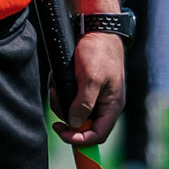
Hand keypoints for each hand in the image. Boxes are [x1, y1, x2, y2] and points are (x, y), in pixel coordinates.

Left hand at [53, 31, 124, 146]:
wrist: (95, 30)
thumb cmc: (98, 52)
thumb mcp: (91, 78)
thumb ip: (84, 103)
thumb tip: (76, 124)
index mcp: (112, 106)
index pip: (98, 135)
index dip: (80, 139)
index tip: (62, 132)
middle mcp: (103, 105)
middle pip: (82, 125)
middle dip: (65, 114)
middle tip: (56, 97)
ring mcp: (93, 97)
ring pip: (72, 112)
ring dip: (60, 100)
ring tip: (56, 85)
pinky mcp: (83, 88)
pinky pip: (68, 98)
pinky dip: (60, 90)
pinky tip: (58, 78)